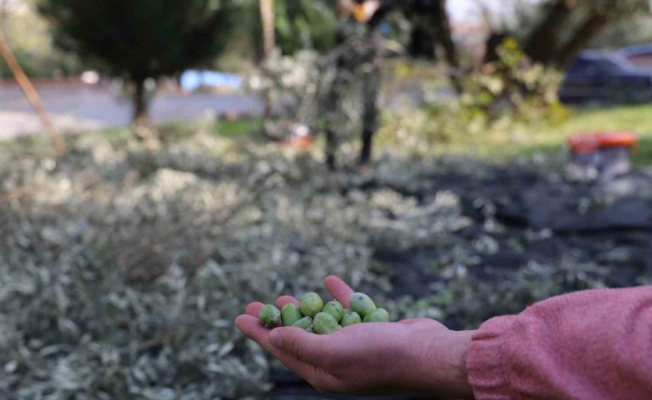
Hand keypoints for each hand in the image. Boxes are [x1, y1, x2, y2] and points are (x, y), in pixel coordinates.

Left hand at [235, 276, 475, 398]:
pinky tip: (329, 281)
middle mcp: (336, 361)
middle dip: (277, 320)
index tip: (239, 317)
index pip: (281, 350)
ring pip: (321, 324)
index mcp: (323, 372)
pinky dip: (337, 296)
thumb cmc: (380, 355)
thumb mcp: (334, 350)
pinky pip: (348, 310)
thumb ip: (301, 344)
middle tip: (258, 304)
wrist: (428, 354)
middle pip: (298, 337)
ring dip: (304, 309)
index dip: (258, 333)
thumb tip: (273, 338)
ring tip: (285, 296)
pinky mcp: (371, 331)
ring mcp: (354, 346)